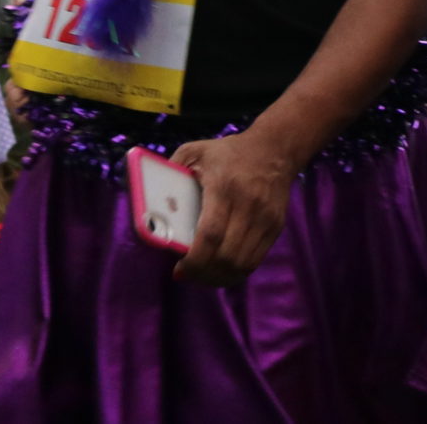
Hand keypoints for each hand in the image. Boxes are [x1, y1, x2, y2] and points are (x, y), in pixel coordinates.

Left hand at [166, 130, 299, 286]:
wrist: (276, 148)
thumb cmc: (229, 152)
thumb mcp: (196, 151)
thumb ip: (171, 170)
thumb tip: (150, 203)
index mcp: (224, 188)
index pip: (211, 235)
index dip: (194, 261)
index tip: (178, 270)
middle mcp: (248, 206)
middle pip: (227, 256)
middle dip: (203, 274)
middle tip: (187, 274)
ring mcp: (266, 219)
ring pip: (242, 264)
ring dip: (219, 277)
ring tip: (203, 275)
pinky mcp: (276, 227)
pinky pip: (255, 261)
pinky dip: (236, 272)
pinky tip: (222, 269)